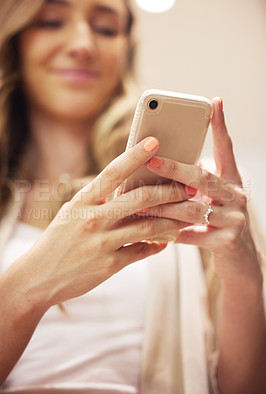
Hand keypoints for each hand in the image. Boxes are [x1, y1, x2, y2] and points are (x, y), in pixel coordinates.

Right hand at [14, 137, 189, 309]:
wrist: (38, 277)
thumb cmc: (56, 241)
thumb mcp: (71, 213)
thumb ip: (96, 201)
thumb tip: (123, 189)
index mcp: (82, 202)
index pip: (112, 173)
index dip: (135, 155)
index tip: (154, 141)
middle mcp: (94, 219)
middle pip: (141, 199)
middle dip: (169, 191)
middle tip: (188, 187)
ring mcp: (103, 243)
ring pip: (149, 226)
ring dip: (172, 220)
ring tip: (187, 215)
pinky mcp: (110, 265)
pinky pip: (142, 251)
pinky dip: (157, 245)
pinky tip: (167, 242)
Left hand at [143, 98, 260, 285]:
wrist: (239, 260)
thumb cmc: (218, 223)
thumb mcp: (212, 201)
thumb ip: (195, 186)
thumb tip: (159, 168)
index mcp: (232, 182)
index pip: (227, 149)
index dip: (221, 126)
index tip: (214, 102)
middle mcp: (237, 196)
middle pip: (203, 177)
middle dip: (174, 168)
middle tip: (152, 159)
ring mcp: (234, 219)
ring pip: (191, 208)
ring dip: (162, 205)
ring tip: (139, 202)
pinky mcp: (226, 242)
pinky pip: (190, 234)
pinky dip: (169, 232)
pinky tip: (152, 231)